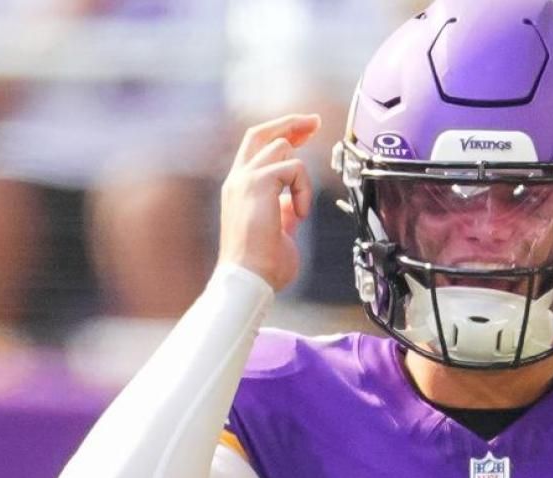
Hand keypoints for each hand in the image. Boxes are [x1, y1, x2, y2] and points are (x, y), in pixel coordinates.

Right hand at [217, 114, 319, 290]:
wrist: (248, 280)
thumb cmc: (262, 268)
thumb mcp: (278, 233)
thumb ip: (284, 214)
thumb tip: (294, 206)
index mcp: (240, 189)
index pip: (257, 148)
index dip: (282, 135)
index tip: (305, 132)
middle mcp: (238, 179)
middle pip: (261, 132)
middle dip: (290, 123)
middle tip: (315, 122)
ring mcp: (245, 179)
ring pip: (281, 148)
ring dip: (301, 177)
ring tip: (301, 209)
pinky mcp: (257, 183)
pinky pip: (293, 167)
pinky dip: (303, 189)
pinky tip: (300, 213)